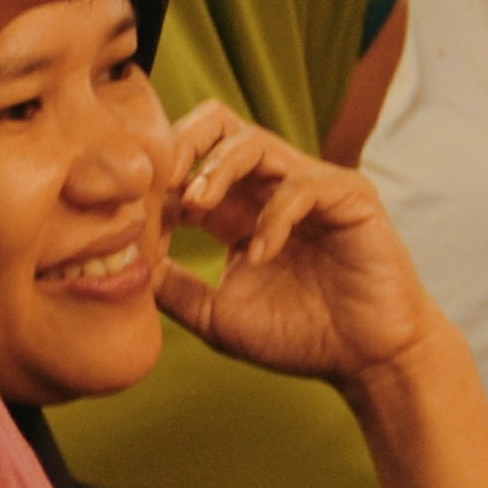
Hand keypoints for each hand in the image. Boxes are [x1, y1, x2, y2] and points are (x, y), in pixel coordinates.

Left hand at [158, 99, 434, 390]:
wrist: (365, 361)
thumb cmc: (300, 339)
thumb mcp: (217, 316)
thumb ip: (174, 288)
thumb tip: (122, 266)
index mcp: (238, 208)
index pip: (189, 162)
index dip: (156, 181)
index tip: (132, 215)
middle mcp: (270, 187)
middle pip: (218, 125)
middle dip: (182, 145)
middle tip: (159, 184)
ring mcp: (311, 185)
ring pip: (253, 142)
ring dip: (217, 170)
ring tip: (197, 208)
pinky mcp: (349, 196)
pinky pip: (301, 184)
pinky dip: (272, 216)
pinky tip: (259, 255)